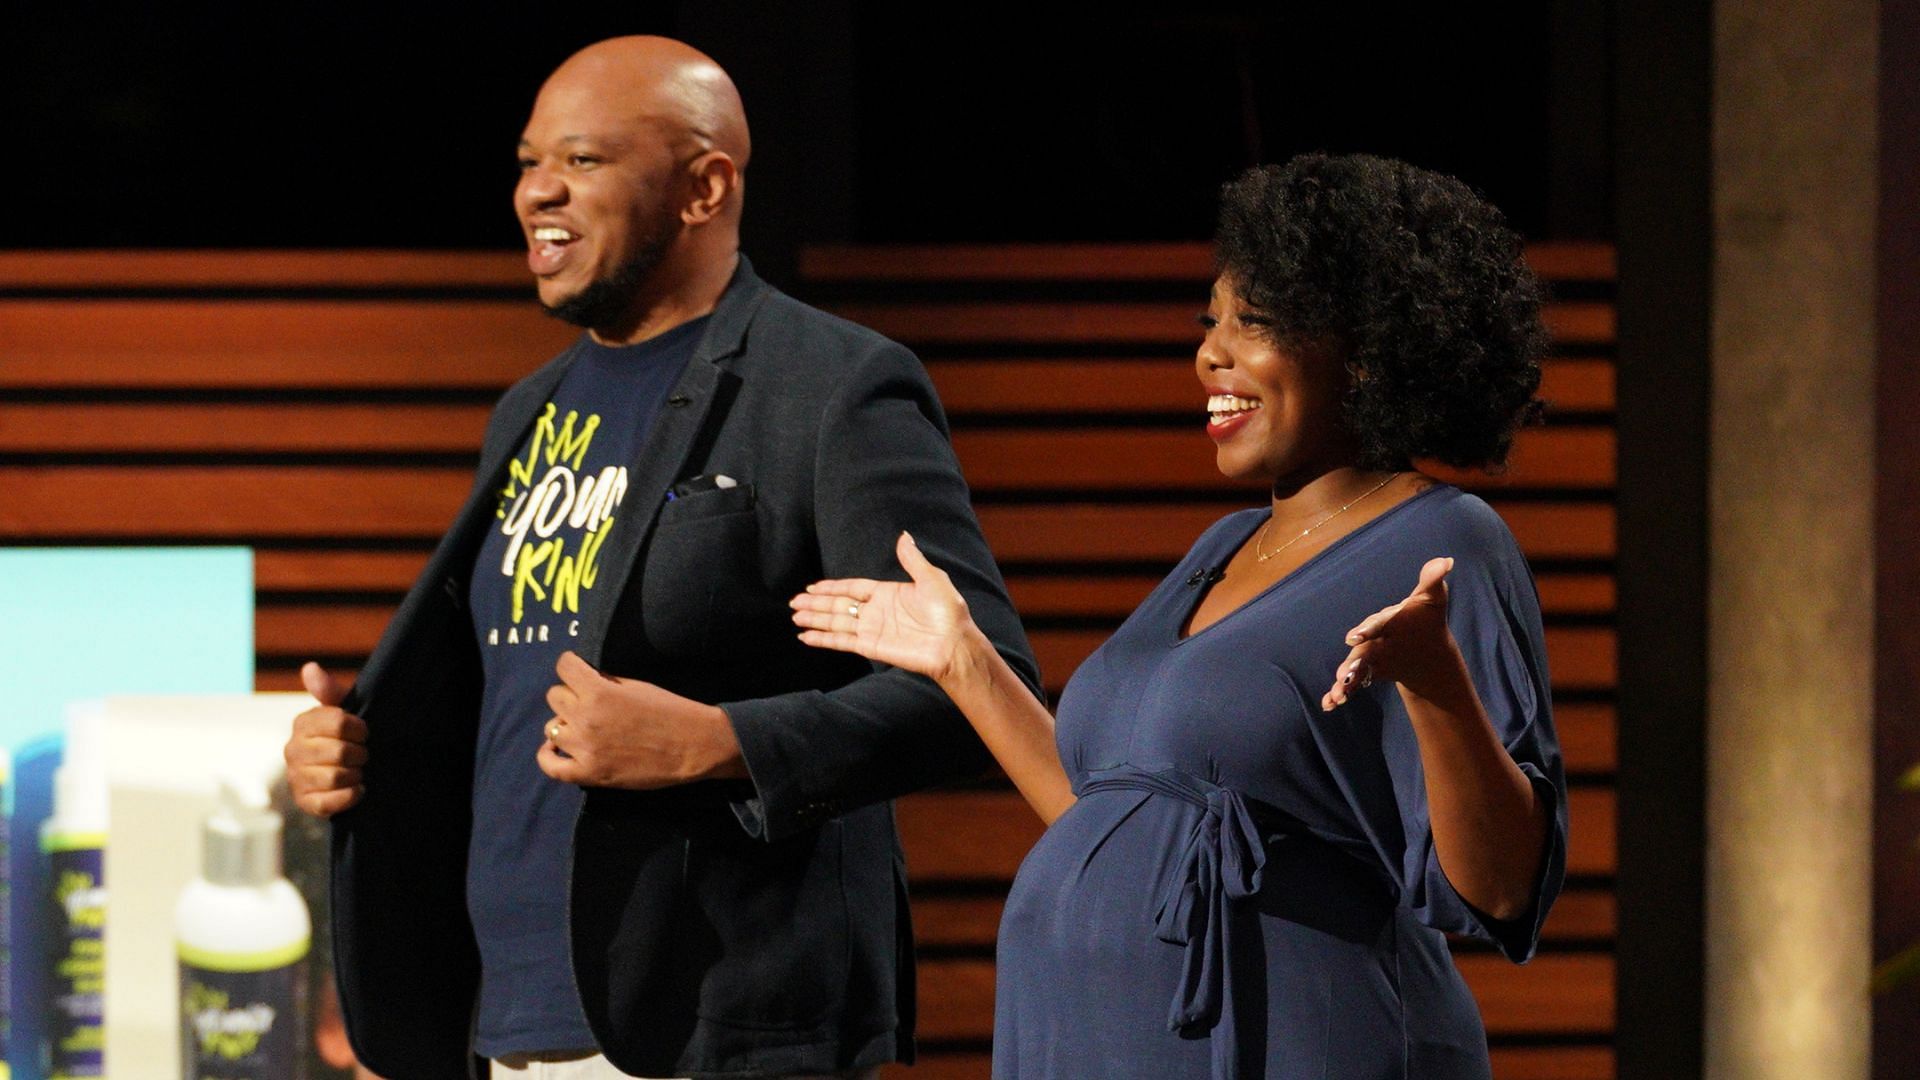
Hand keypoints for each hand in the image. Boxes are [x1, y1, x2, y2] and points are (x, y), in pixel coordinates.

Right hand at [285, 662, 367, 816]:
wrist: (349, 769)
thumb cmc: (347, 735)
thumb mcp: (344, 710)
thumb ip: (330, 691)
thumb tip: (310, 668)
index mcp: (302, 724)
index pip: (338, 722)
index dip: (359, 728)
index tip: (364, 732)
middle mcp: (292, 750)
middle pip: (340, 752)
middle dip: (360, 754)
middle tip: (363, 754)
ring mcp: (296, 778)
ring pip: (336, 776)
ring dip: (356, 774)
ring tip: (358, 770)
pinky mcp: (304, 802)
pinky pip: (330, 802)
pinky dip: (350, 796)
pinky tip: (357, 789)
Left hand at [537, 651, 744, 787]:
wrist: (692, 746)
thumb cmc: (669, 711)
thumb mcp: (635, 685)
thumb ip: (604, 682)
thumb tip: (582, 681)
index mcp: (599, 692)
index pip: (564, 667)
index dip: (571, 666)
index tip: (577, 670)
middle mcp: (585, 718)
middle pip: (555, 696)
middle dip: (571, 695)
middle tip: (590, 702)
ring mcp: (585, 748)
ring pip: (551, 727)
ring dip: (566, 723)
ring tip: (583, 726)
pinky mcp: (590, 773)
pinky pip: (551, 766)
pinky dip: (547, 756)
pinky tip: (553, 749)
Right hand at [789, 531, 971, 682]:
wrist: (954, 645)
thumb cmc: (949, 612)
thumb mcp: (931, 579)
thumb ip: (912, 560)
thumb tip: (903, 536)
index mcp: (887, 593)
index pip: (852, 588)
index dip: (831, 587)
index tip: (812, 586)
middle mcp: (876, 611)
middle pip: (839, 605)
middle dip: (816, 603)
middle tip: (794, 601)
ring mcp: (872, 630)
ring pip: (836, 622)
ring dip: (815, 619)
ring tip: (795, 615)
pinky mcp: (871, 647)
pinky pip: (842, 641)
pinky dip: (823, 639)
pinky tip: (806, 636)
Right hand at [1323, 557, 1466, 710]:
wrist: (1423, 645)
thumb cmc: (1424, 617)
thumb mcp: (1432, 600)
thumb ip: (1432, 581)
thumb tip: (1446, 562)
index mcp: (1386, 620)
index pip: (1376, 624)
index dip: (1367, 631)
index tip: (1357, 638)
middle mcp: (1371, 637)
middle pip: (1360, 650)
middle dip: (1351, 662)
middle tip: (1343, 673)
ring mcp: (1367, 655)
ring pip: (1352, 668)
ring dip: (1344, 681)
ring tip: (1339, 695)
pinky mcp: (1366, 672)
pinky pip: (1350, 683)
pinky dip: (1338, 693)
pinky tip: (1329, 705)